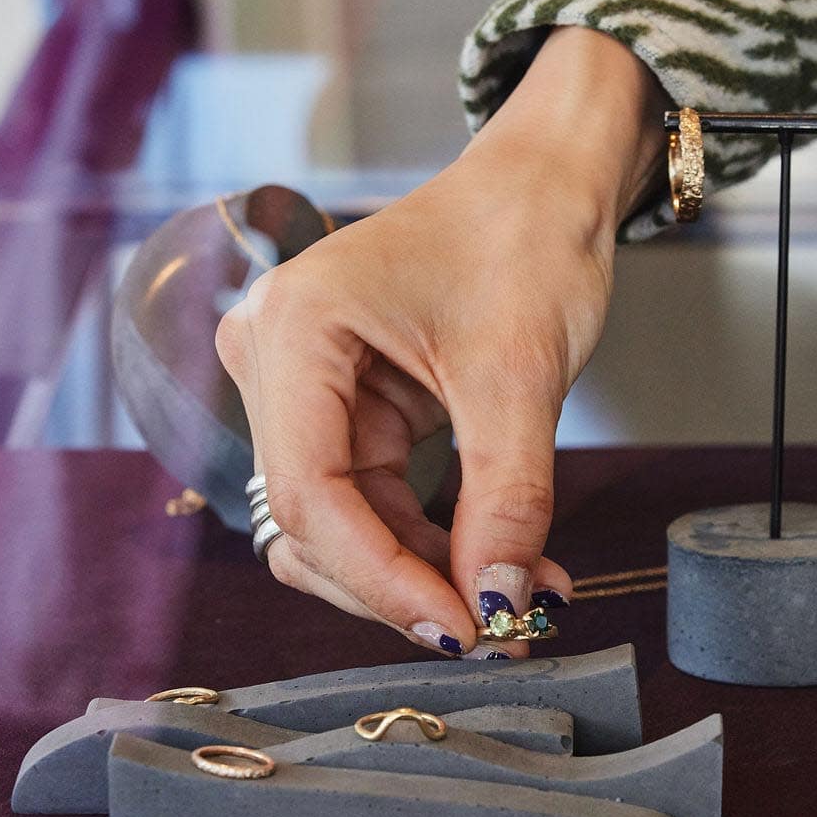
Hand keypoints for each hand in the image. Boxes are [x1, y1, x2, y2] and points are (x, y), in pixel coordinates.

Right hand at [216, 28, 665, 654]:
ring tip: (521, 601)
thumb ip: (507, 501)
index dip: (382, 578)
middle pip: (311, 522)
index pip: (310, 492)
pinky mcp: (337, 410)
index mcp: (295, 326)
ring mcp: (298, 386)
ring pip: (337, 528)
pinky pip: (368, 505)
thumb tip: (499, 605)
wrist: (543, 185)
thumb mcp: (522, 376)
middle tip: (502, 631)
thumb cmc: (525, 238)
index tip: (464, 629)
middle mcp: (273, 357)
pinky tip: (503, 566)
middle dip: (404, 586)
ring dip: (422, 577)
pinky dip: (431, 547)